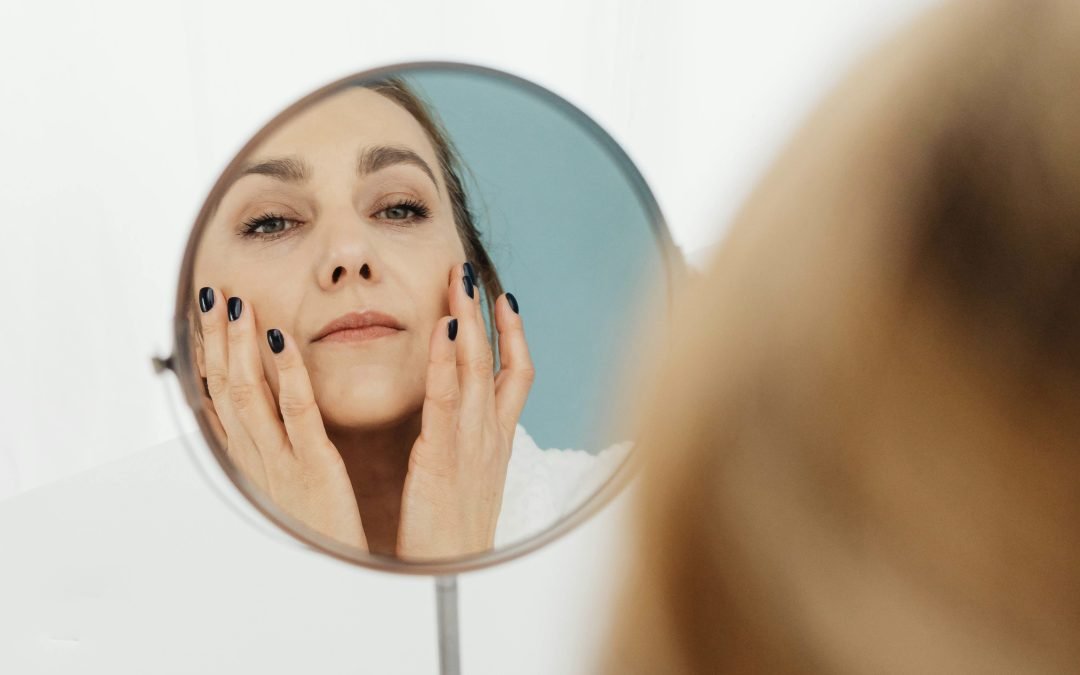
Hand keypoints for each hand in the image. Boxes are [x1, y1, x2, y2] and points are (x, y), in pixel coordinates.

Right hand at [195, 287, 366, 549]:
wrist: (334, 572)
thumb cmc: (316, 524)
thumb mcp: (283, 481)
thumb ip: (270, 442)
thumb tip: (253, 409)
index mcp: (252, 457)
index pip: (218, 396)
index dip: (207, 354)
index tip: (201, 315)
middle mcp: (257, 455)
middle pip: (225, 387)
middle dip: (216, 339)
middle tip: (210, 294)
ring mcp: (281, 458)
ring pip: (250, 394)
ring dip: (241, 346)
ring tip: (236, 305)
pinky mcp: (314, 464)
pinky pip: (297, 412)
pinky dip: (287, 373)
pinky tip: (282, 340)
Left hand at [396, 265, 534, 558]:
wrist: (452, 581)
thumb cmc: (454, 538)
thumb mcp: (469, 482)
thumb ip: (466, 447)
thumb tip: (462, 426)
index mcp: (496, 440)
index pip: (515, 373)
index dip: (512, 333)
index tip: (503, 298)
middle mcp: (490, 434)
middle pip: (495, 358)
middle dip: (484, 309)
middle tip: (468, 267)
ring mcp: (470, 444)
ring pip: (475, 367)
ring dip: (466, 317)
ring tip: (457, 278)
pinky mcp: (441, 457)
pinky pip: (445, 397)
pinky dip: (444, 358)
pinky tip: (440, 325)